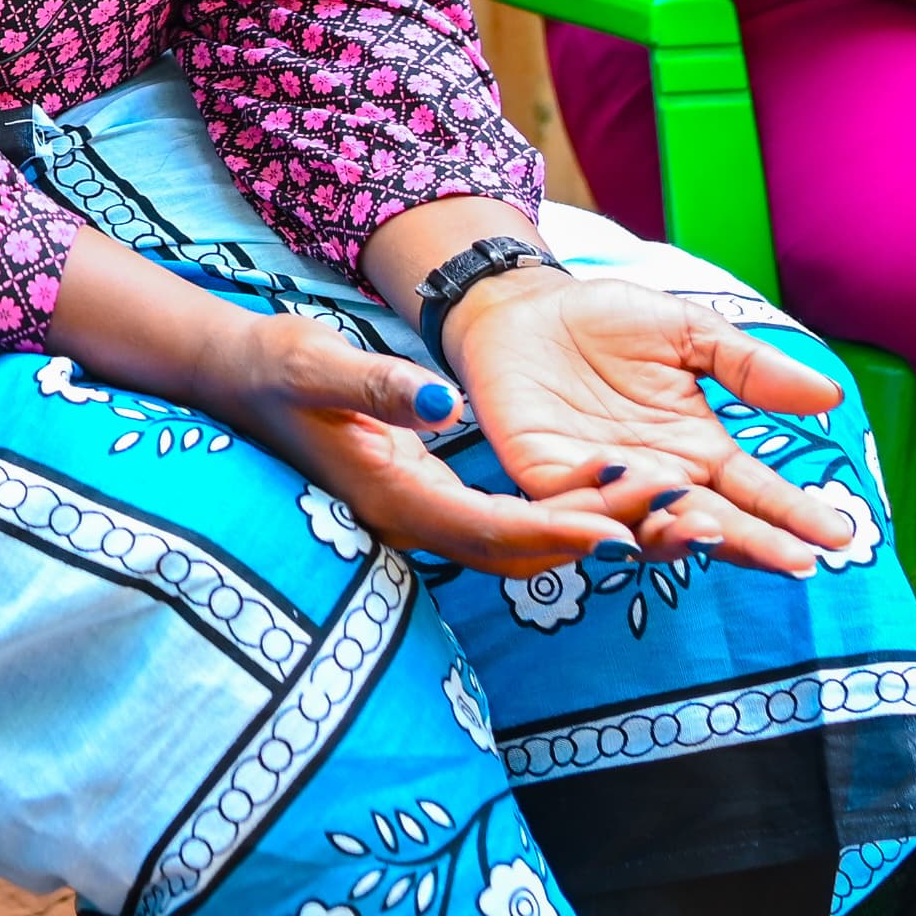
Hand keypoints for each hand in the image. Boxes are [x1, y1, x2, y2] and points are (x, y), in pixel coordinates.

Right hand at [183, 311, 646, 580]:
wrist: (236, 380)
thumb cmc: (274, 366)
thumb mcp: (317, 362)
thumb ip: (379, 386)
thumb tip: (445, 406)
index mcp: (390, 496)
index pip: (489, 528)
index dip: (557, 531)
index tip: (624, 530)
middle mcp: (409, 521)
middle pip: (518, 552)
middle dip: (598, 540)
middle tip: (678, 519)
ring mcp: (418, 518)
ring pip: (518, 546)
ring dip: (590, 532)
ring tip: (668, 509)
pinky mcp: (427, 503)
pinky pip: (506, 525)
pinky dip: (561, 516)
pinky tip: (611, 493)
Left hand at [440, 268, 860, 573]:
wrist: (523, 306)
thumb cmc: (609, 321)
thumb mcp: (690, 334)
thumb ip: (750, 367)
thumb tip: (830, 396)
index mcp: (697, 449)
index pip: (754, 492)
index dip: (793, 514)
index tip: (837, 535)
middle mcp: (657, 479)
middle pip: (710, 522)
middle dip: (752, 543)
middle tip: (795, 562)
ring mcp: (601, 486)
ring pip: (645, 526)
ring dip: (676, 531)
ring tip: (713, 530)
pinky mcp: (545, 478)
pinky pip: (577, 506)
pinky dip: (603, 507)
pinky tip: (635, 498)